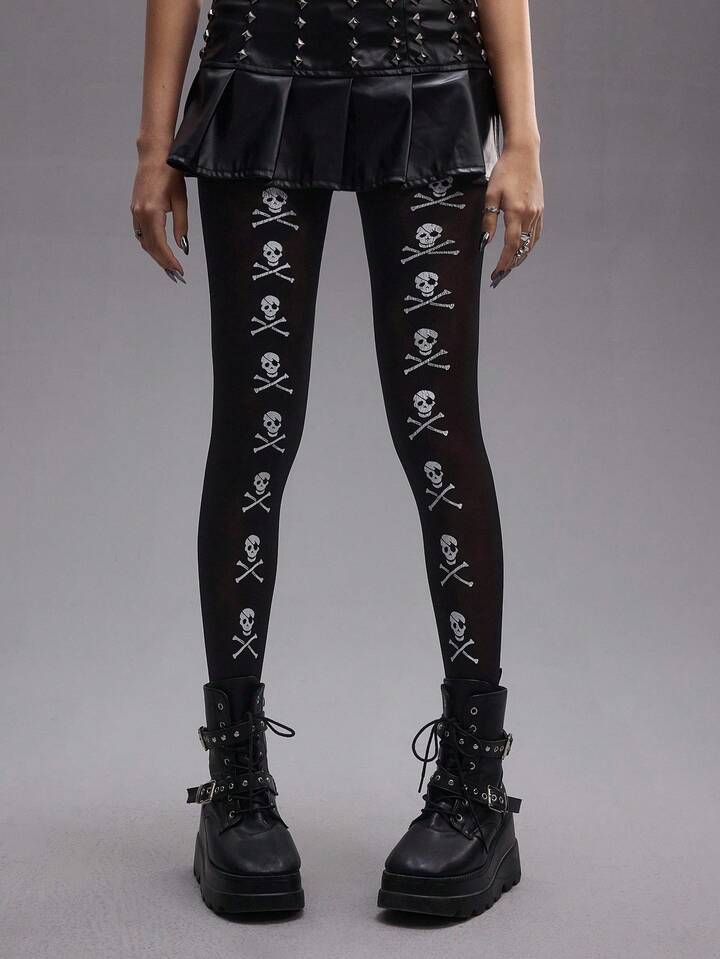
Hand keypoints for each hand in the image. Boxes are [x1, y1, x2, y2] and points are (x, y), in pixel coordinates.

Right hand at [130, 153, 188, 281]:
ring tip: (169, 265)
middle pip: (150, 246)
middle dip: (162, 261)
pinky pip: (140, 233)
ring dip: (156, 254)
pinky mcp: (135, 209)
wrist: (154, 156)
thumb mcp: (180, 201)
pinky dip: (150, 243)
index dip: (169, 260)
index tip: (179, 270)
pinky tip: (160, 248)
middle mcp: (139, 214)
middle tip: (176, 273)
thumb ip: (181, 226)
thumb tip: (182, 247)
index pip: (159, 244)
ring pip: (144, 241)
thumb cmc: (170, 175)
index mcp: (151, 212)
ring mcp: (135, 211)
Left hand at [480, 142, 543, 287]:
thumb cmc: (504, 171)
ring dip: (521, 256)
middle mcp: (530, 214)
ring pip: (531, 242)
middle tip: (500, 274)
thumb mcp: (491, 195)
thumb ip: (489, 220)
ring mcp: (537, 212)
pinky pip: (536, 233)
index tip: (496, 273)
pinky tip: (522, 249)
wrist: (524, 154)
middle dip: (512, 263)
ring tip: (510, 265)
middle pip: (523, 247)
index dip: (504, 262)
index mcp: (516, 212)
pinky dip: (529, 244)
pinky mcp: (540, 209)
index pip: (511, 245)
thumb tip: (486, 241)